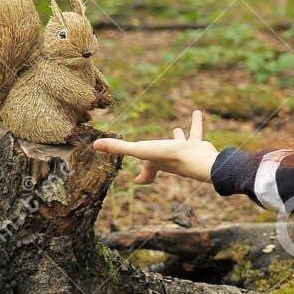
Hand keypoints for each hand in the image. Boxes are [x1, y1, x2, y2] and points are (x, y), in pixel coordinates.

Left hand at [92, 109, 219, 183]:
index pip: (147, 174)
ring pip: (180, 143)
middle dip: (158, 157)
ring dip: (179, 136)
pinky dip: (196, 122)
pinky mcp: (197, 146)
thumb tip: (95, 145)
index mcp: (156, 163)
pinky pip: (196, 132)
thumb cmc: (169, 157)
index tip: (137, 181)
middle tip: (155, 153)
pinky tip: (197, 112)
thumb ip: (119, 147)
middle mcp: (170, 160)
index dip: (142, 178)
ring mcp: (184, 153)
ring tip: (177, 128)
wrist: (198, 160)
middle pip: (162, 160)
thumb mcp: (140, 150)